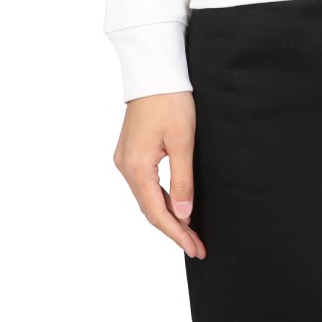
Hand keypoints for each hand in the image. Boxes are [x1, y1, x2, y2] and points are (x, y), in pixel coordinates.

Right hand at [112, 91, 206, 259]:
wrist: (155, 72)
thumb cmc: (171, 100)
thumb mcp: (182, 140)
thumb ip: (182, 179)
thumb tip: (184, 214)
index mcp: (136, 167)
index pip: (157, 212)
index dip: (177, 233)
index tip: (194, 248)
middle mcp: (125, 167)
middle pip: (150, 209)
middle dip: (174, 229)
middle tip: (197, 246)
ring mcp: (125, 160)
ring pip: (147, 197)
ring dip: (168, 215)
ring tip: (190, 231)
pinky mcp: (130, 152)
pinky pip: (145, 184)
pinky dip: (161, 198)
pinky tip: (176, 205)